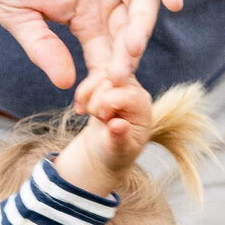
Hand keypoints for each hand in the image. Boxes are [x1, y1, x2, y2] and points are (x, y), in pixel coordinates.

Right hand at [0, 0, 182, 89]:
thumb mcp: (17, 13)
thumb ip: (40, 46)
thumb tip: (63, 82)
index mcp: (85, 19)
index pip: (103, 58)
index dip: (101, 81)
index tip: (93, 104)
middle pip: (127, 37)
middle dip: (124, 61)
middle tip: (116, 80)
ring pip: (143, 5)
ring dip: (141, 29)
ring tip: (131, 50)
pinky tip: (174, 1)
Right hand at [54, 66, 151, 190]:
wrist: (107, 148)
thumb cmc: (116, 153)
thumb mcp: (117, 151)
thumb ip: (119, 138)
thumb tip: (118, 126)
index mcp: (142, 107)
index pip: (124, 93)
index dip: (107, 103)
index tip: (103, 120)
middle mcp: (136, 90)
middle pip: (112, 78)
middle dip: (97, 100)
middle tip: (99, 118)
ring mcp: (123, 83)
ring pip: (101, 71)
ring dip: (87, 93)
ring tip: (88, 113)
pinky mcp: (110, 80)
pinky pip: (93, 74)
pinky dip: (82, 91)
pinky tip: (82, 109)